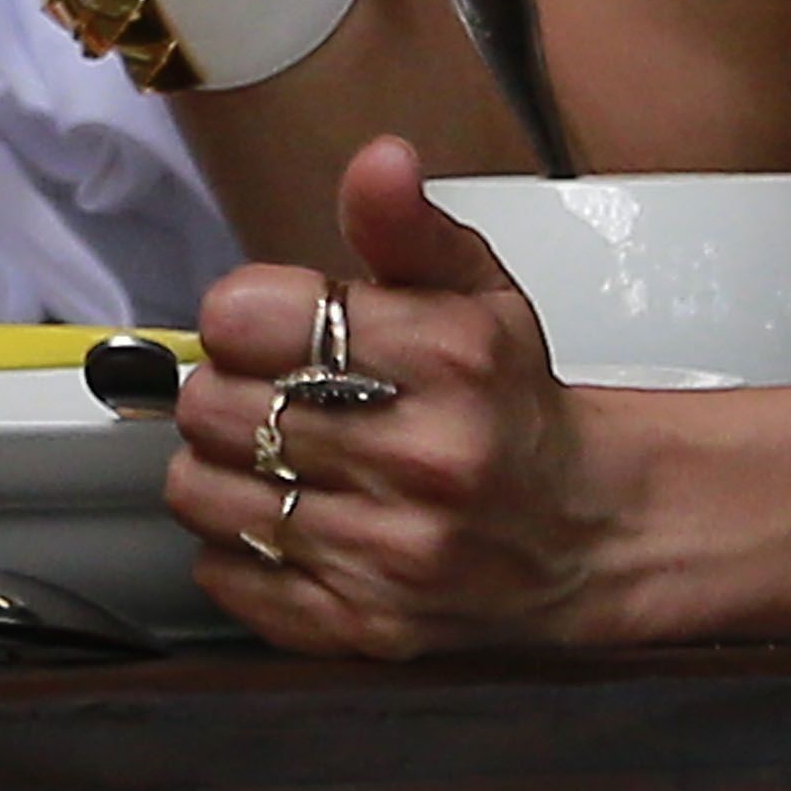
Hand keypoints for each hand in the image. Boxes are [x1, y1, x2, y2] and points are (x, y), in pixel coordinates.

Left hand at [169, 135, 619, 655]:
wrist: (585, 531)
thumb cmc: (515, 404)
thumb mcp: (479, 290)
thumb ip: (406, 226)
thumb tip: (379, 162)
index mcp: (447, 356)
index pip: (250, 316)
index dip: (244, 312)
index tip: (269, 323)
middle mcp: (421, 458)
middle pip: (215, 406)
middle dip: (226, 387)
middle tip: (268, 387)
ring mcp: (390, 552)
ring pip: (205, 493)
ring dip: (219, 466)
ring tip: (270, 451)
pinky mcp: (363, 628)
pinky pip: (227, 575)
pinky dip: (236, 544)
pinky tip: (288, 514)